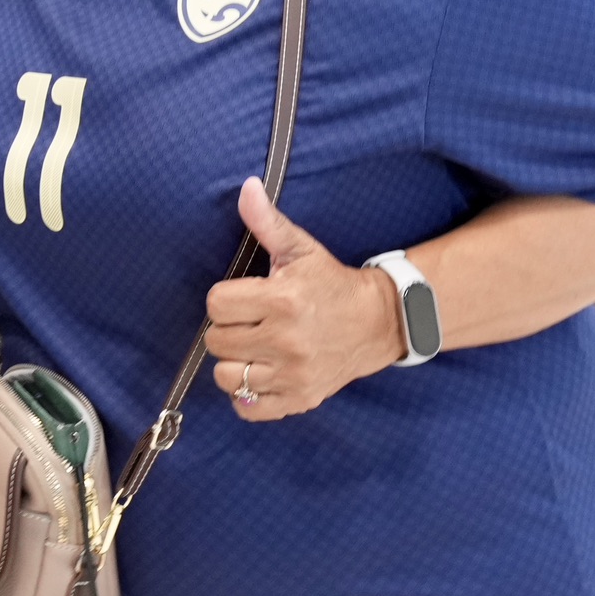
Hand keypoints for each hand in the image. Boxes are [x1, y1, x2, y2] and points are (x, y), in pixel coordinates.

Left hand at [204, 179, 401, 421]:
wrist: (378, 323)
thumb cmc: (331, 283)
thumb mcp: (301, 249)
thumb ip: (267, 222)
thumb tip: (246, 187)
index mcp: (283, 301)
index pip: (216, 305)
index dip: (224, 299)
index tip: (244, 297)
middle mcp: (287, 341)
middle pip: (217, 341)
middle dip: (228, 329)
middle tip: (250, 322)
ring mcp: (294, 375)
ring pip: (227, 378)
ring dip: (234, 363)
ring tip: (252, 349)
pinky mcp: (301, 399)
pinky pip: (249, 408)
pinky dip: (247, 396)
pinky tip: (260, 374)